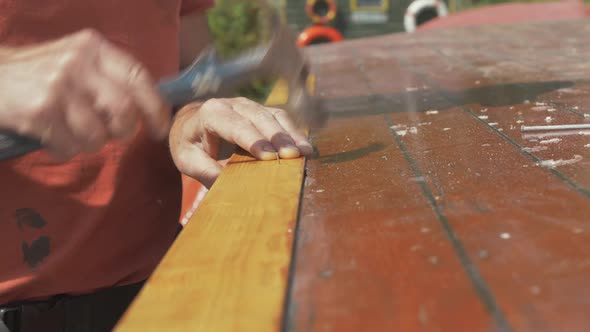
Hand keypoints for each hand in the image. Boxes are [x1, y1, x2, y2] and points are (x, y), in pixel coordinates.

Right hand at [0, 29, 169, 159]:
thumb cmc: (42, 74)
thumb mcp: (78, 61)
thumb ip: (111, 78)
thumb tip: (151, 108)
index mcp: (94, 48)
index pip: (139, 78)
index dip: (156, 108)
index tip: (160, 129)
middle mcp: (78, 63)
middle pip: (123, 111)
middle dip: (123, 131)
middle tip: (112, 135)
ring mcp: (58, 86)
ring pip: (97, 135)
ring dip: (90, 144)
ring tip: (74, 133)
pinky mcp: (40, 110)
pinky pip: (70, 147)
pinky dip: (66, 150)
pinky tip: (53, 137)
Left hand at [169, 97, 313, 187]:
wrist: (191, 125)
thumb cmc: (190, 144)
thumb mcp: (188, 160)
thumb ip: (206, 171)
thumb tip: (227, 186)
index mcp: (211, 113)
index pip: (234, 125)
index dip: (252, 139)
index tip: (268, 156)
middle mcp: (233, 104)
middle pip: (259, 117)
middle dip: (277, 137)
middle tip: (293, 156)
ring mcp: (250, 105)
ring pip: (274, 115)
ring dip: (291, 134)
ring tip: (305, 153)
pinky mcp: (263, 111)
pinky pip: (282, 119)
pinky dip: (294, 133)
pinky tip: (306, 149)